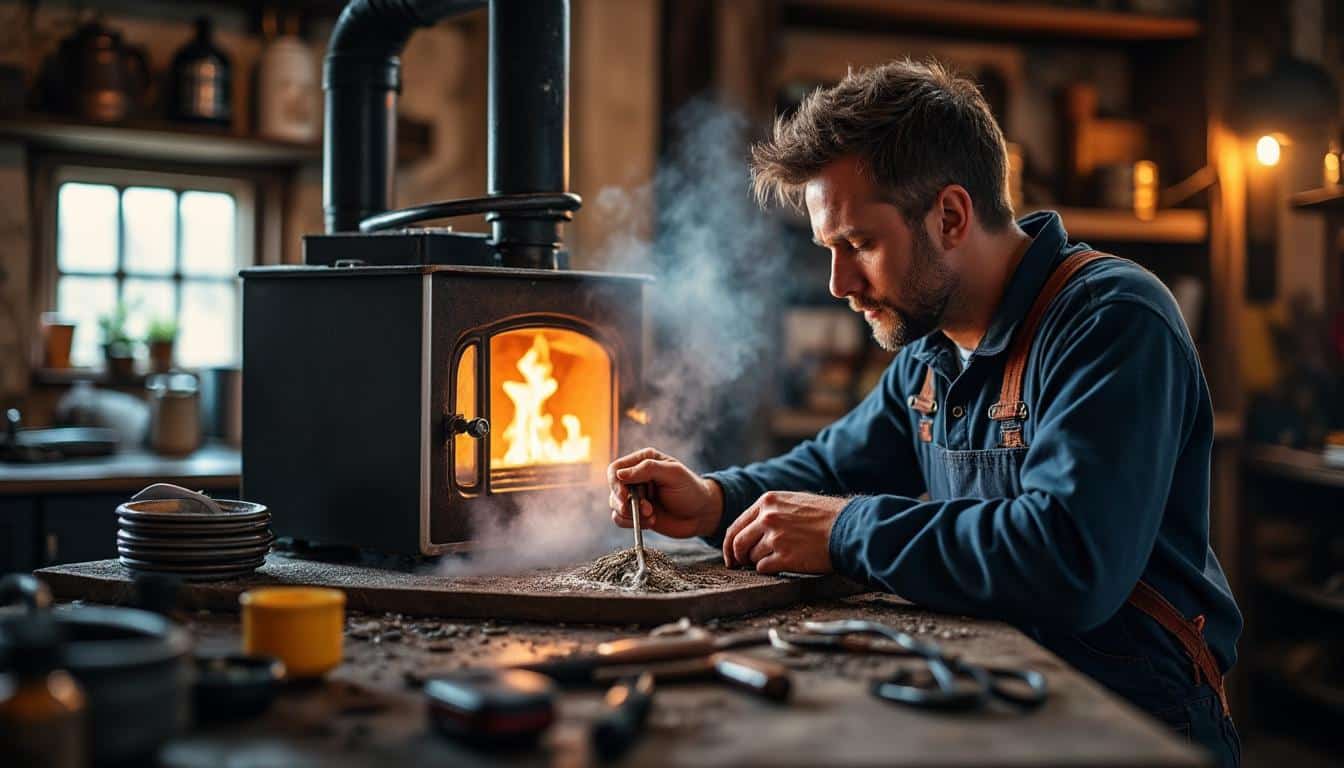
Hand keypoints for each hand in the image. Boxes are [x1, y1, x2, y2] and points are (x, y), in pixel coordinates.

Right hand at [607, 448, 722, 539]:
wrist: (701, 515)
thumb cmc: (691, 490)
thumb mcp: (673, 474)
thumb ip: (647, 469)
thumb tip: (619, 474)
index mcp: (644, 460)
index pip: (616, 469)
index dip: (615, 483)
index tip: (624, 496)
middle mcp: (636, 477)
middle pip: (614, 488)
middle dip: (627, 502)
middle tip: (647, 509)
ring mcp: (635, 496)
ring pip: (614, 504)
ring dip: (632, 514)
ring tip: (652, 515)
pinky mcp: (636, 513)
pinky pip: (619, 519)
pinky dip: (631, 523)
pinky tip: (650, 522)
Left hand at [722, 491, 846, 574]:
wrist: (849, 528)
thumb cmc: (826, 516)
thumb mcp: (794, 502)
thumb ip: (771, 511)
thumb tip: (751, 528)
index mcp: (768, 502)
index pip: (736, 526)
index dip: (730, 544)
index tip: (731, 555)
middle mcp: (767, 517)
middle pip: (737, 543)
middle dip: (737, 557)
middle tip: (739, 565)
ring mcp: (775, 537)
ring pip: (751, 557)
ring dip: (759, 562)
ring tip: (777, 559)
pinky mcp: (784, 557)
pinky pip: (763, 568)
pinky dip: (769, 570)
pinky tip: (782, 566)